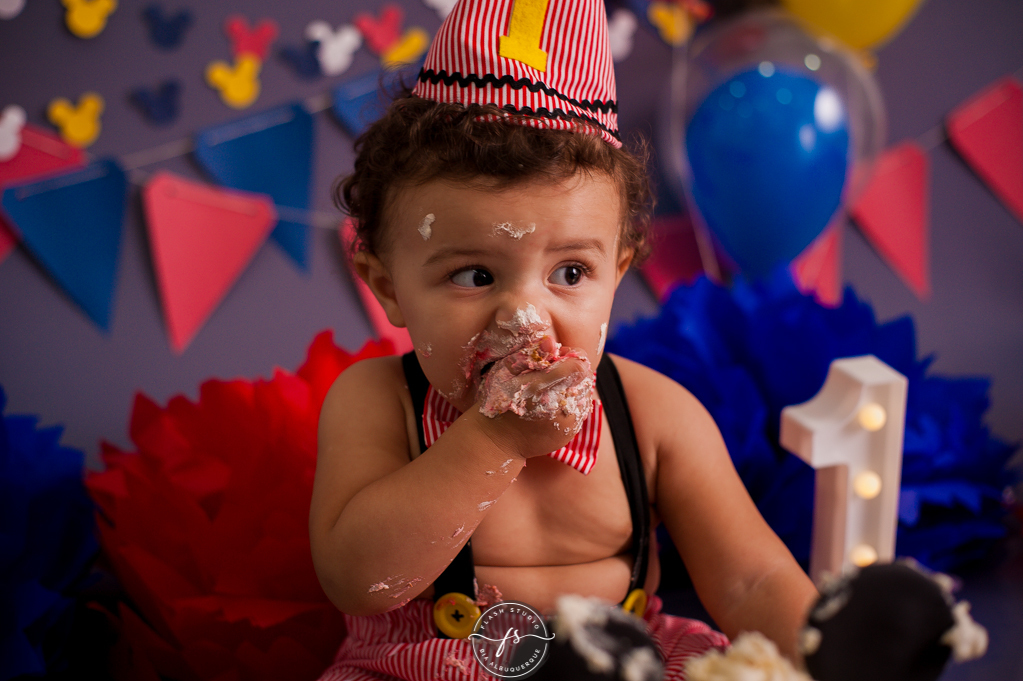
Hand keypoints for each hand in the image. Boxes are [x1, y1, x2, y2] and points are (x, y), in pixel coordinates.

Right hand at [473, 338, 594, 457]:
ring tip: (552, 391)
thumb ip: (531, 356)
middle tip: (552, 376)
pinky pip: (581, 410)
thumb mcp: (506, 372)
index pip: (579, 360)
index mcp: (544, 385)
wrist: (498, 440)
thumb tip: (552, 342)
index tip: (555, 359)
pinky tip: (554, 405)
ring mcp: (568, 420)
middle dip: (572, 372)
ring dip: (573, 387)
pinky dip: (571, 404)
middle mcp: (561, 403)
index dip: (568, 356)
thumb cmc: (499, 401)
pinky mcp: (570, 431)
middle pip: (585, 377)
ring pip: (585, 393)